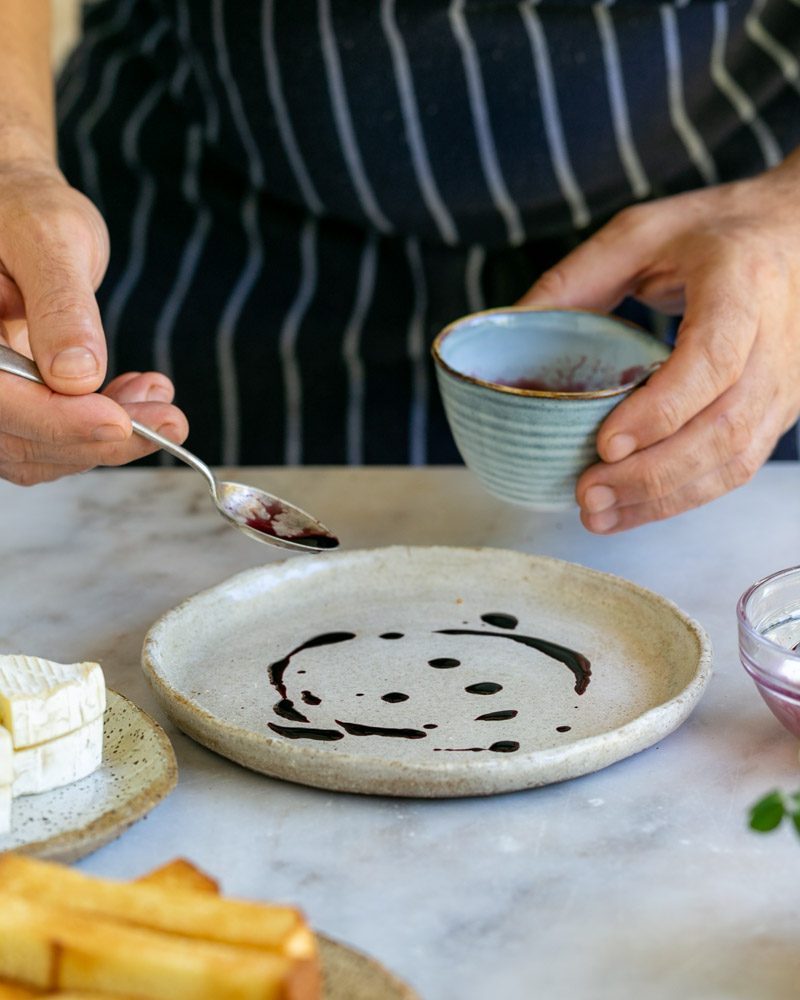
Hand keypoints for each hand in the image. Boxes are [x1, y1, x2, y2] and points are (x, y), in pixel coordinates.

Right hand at [0, 161, 187, 484]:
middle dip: (100, 437)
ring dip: (110, 439)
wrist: (22, 214)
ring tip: (161, 402)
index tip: (119, 421)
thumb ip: (61, 306)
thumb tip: (76, 376)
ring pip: (39, 452)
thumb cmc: (26, 211)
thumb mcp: (50, 239)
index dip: (56, 420)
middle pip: (18, 438)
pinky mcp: (14, 407)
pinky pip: (52, 442)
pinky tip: (140, 400)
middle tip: (170, 420)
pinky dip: (103, 432)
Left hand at [519, 150, 799, 532]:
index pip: (713, 359)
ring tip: (598, 514)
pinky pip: (735, 467)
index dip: (662, 409)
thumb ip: (574, 279)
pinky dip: (682, 497)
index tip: (606, 442)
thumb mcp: (638, 233)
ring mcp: (782, 383)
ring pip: (733, 459)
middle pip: (724, 427)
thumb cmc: (711, 233)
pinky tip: (632, 509)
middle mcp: (774, 341)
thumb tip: (508, 327)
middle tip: (587, 493)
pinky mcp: (777, 412)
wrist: (789, 234)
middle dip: (652, 473)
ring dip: (664, 498)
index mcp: (741, 285)